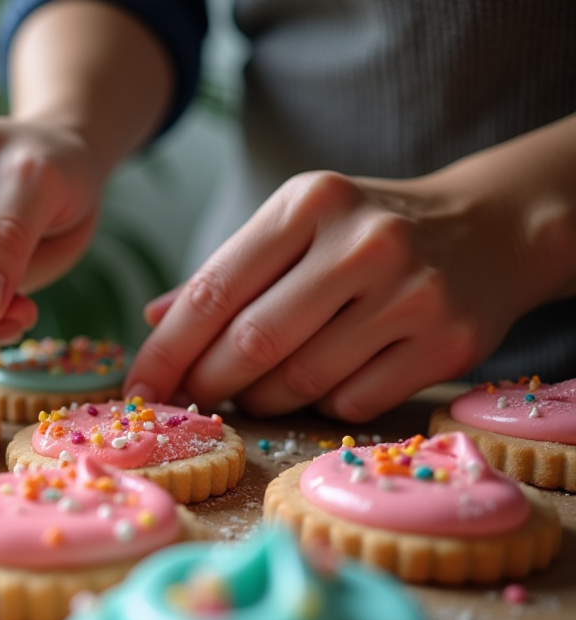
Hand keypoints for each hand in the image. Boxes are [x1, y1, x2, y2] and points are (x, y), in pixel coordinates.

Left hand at [125, 168, 568, 421]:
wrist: (490, 227)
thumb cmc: (364, 233)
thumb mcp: (296, 225)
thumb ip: (225, 272)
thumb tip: (155, 322)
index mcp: (308, 203)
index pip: (214, 290)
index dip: (167, 351)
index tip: (138, 389)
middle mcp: (361, 242)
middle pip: (253, 343)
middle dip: (209, 383)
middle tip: (193, 399)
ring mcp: (410, 293)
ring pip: (300, 381)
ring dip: (262, 399)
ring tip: (255, 390)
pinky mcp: (447, 342)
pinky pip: (353, 402)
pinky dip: (322, 406)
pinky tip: (322, 384)